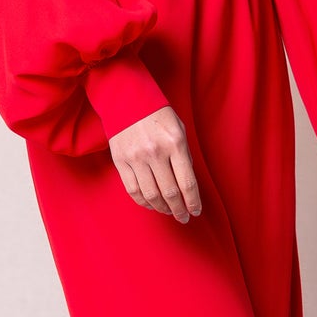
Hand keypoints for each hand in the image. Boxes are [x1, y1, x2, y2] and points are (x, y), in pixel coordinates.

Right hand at [107, 105, 202, 222]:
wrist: (126, 99)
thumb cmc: (157, 115)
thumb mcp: (178, 129)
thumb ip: (184, 156)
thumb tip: (187, 184)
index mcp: (174, 143)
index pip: (187, 182)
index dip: (193, 202)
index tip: (195, 211)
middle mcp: (155, 152)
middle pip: (170, 192)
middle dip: (179, 209)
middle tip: (183, 217)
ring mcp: (136, 158)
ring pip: (151, 195)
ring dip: (162, 208)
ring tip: (168, 211)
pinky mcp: (121, 161)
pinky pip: (133, 190)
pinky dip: (144, 202)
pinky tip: (151, 204)